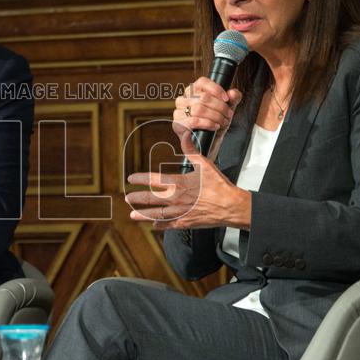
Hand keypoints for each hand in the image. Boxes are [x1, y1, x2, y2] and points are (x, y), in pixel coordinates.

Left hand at [125, 152, 249, 229]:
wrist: (231, 206)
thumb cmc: (218, 185)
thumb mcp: (204, 164)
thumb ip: (190, 149)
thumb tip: (184, 134)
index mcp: (179, 183)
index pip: (153, 180)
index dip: (140, 179)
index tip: (131, 178)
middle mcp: (176, 198)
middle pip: (150, 198)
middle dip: (136, 198)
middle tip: (128, 197)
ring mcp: (180, 212)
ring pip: (156, 214)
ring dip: (142, 214)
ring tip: (132, 214)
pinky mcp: (185, 223)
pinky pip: (169, 225)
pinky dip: (160, 225)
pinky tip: (153, 225)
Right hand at [173, 78, 241, 160]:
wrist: (210, 143)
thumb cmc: (215, 124)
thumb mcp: (227, 110)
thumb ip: (233, 99)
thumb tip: (233, 93)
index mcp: (193, 92)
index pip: (202, 82)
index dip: (216, 89)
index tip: (226, 99)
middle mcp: (183, 99)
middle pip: (203, 97)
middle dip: (220, 107)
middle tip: (228, 115)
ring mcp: (178, 112)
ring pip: (199, 109)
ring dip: (215, 116)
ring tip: (222, 122)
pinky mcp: (178, 125)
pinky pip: (193, 121)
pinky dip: (207, 123)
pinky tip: (214, 126)